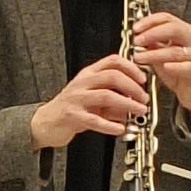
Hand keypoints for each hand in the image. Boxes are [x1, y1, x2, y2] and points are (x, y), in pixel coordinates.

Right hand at [30, 55, 148, 149]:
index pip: (112, 61)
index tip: (143, 79)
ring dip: (127, 104)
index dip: (131, 68)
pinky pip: (94, 119)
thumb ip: (114, 100)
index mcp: (88, 74)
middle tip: (144, 98)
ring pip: (106, 96)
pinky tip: (120, 128)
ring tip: (138, 111)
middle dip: (133, 87)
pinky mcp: (72, 115)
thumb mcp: (94, 100)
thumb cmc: (71, 109)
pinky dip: (110, 125)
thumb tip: (135, 103)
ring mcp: (76, 98)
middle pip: (112, 76)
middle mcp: (82, 83)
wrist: (46, 122)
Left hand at [131, 12, 190, 125]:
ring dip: (154, 54)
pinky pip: (186, 67)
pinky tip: (164, 67)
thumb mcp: (161, 55)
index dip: (150, 21)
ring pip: (175, 50)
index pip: (167, 18)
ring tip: (139, 58)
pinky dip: (174, 67)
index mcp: (184, 31)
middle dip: (152, 34)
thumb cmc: (178, 72)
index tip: (135, 28)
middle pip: (174, 29)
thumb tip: (136, 37)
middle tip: (137, 41)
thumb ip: (151, 46)